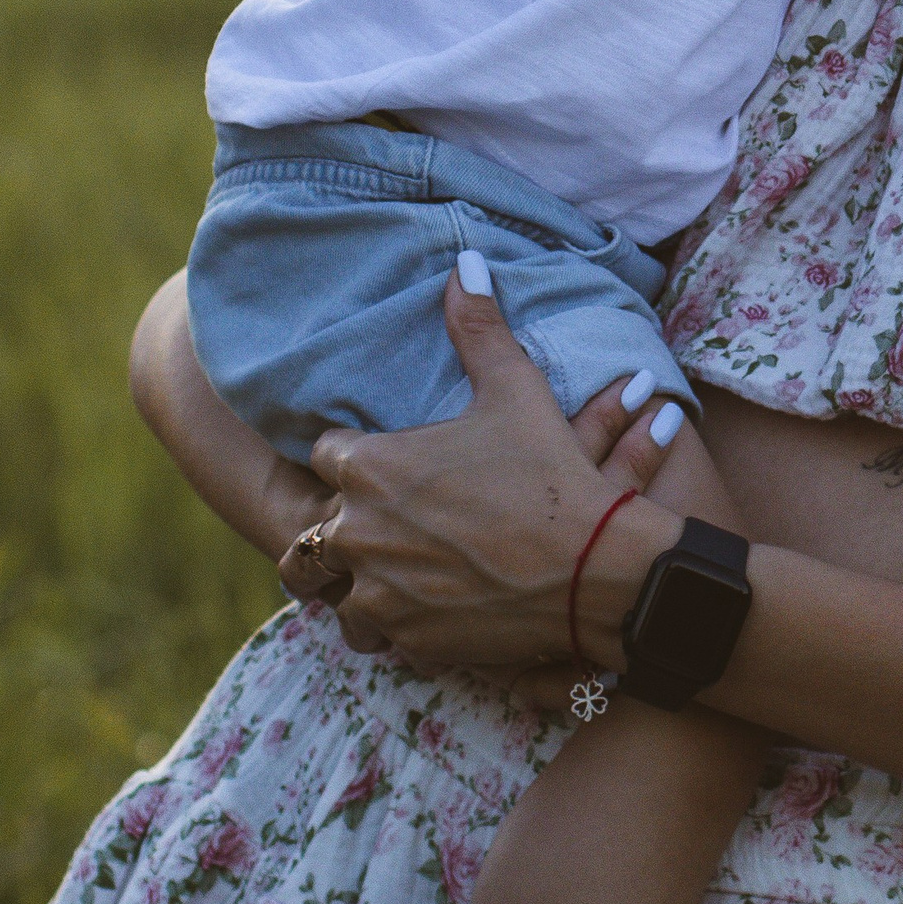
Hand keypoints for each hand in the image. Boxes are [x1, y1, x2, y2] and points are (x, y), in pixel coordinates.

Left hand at [306, 273, 679, 672]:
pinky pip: (372, 630)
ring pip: (330, 590)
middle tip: (384, 517)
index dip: (354, 455)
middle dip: (343, 522)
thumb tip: (464, 263)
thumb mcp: (516, 390)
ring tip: (389, 567)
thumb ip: (478, 327)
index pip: (326, 454)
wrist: (592, 571)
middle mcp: (357, 533)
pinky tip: (425, 602)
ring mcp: (376, 594)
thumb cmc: (551, 474)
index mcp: (371, 468)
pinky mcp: (403, 640)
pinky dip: (390, 618)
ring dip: (352, 578)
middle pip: (309, 532)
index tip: (384, 459)